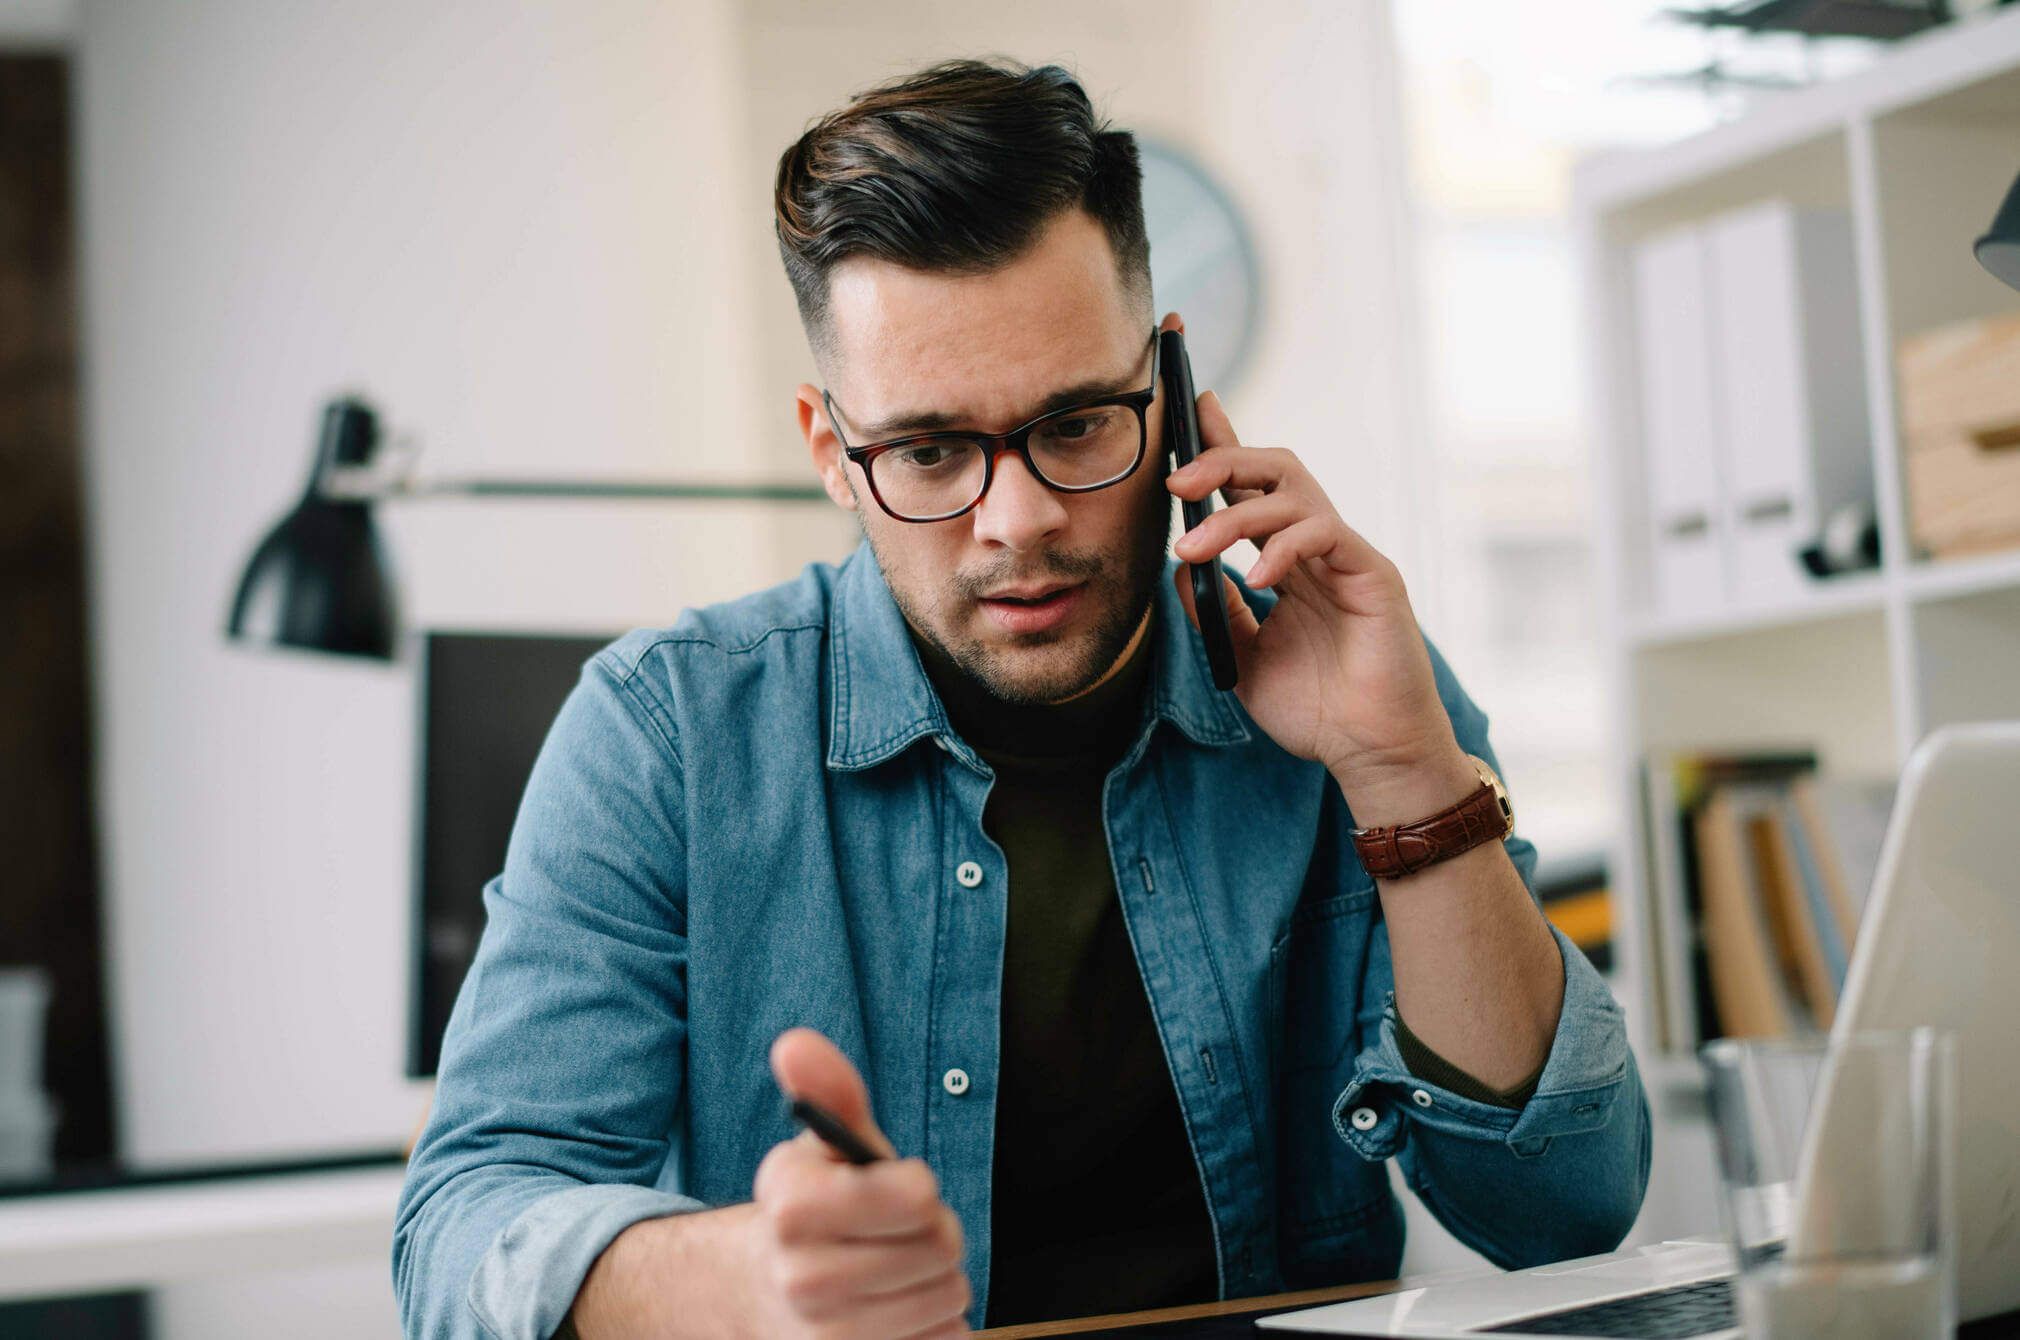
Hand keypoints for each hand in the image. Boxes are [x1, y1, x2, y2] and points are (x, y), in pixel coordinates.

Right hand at [742, 1028, 970, 1338]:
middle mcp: (801, 1276)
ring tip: (896, 1270)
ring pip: (950, 1296)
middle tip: (898, 1231)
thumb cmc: (817, 1209)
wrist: (767, 1295)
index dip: (918, 1187)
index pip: (916, 1197)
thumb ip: (828, 1091)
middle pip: (941, 1247)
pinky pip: (948, 1339)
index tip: (900, 1185)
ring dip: (937, 1278)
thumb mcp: (824, 1147)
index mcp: (792, 1204)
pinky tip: (897, 1312)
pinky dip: (935, 1325)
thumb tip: (795, 1043)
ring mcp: (827, 1336)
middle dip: (934, 1231)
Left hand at [1160, 314, 1465, 818]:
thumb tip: (1178, 564)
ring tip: (1194, 549)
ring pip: (1294, 494)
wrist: (1370, 754)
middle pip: (1274, 470)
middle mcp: (1318, 548)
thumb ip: (1214, 610)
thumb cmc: (1316, 710)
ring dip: (1235, 513)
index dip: (1221, 442)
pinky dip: (1286, 548)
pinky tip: (1259, 579)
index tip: (1188, 405)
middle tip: (1175, 482)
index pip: (1253, 487)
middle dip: (1221, 461)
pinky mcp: (1374, 575)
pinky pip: (1326, 533)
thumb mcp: (1242, 657)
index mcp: (1288, 561)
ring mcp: (1347, 557)